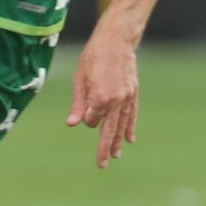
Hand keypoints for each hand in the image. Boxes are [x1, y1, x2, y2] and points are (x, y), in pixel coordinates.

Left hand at [68, 27, 139, 167]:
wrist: (116, 40)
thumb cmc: (93, 57)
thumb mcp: (79, 79)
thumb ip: (78, 104)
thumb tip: (72, 124)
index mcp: (100, 97)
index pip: (91, 120)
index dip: (86, 118)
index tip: (84, 109)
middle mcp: (116, 100)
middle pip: (109, 130)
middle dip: (104, 148)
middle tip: (102, 164)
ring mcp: (127, 97)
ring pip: (121, 125)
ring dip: (117, 141)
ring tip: (114, 156)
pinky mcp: (133, 93)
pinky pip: (132, 115)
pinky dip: (130, 128)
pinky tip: (129, 139)